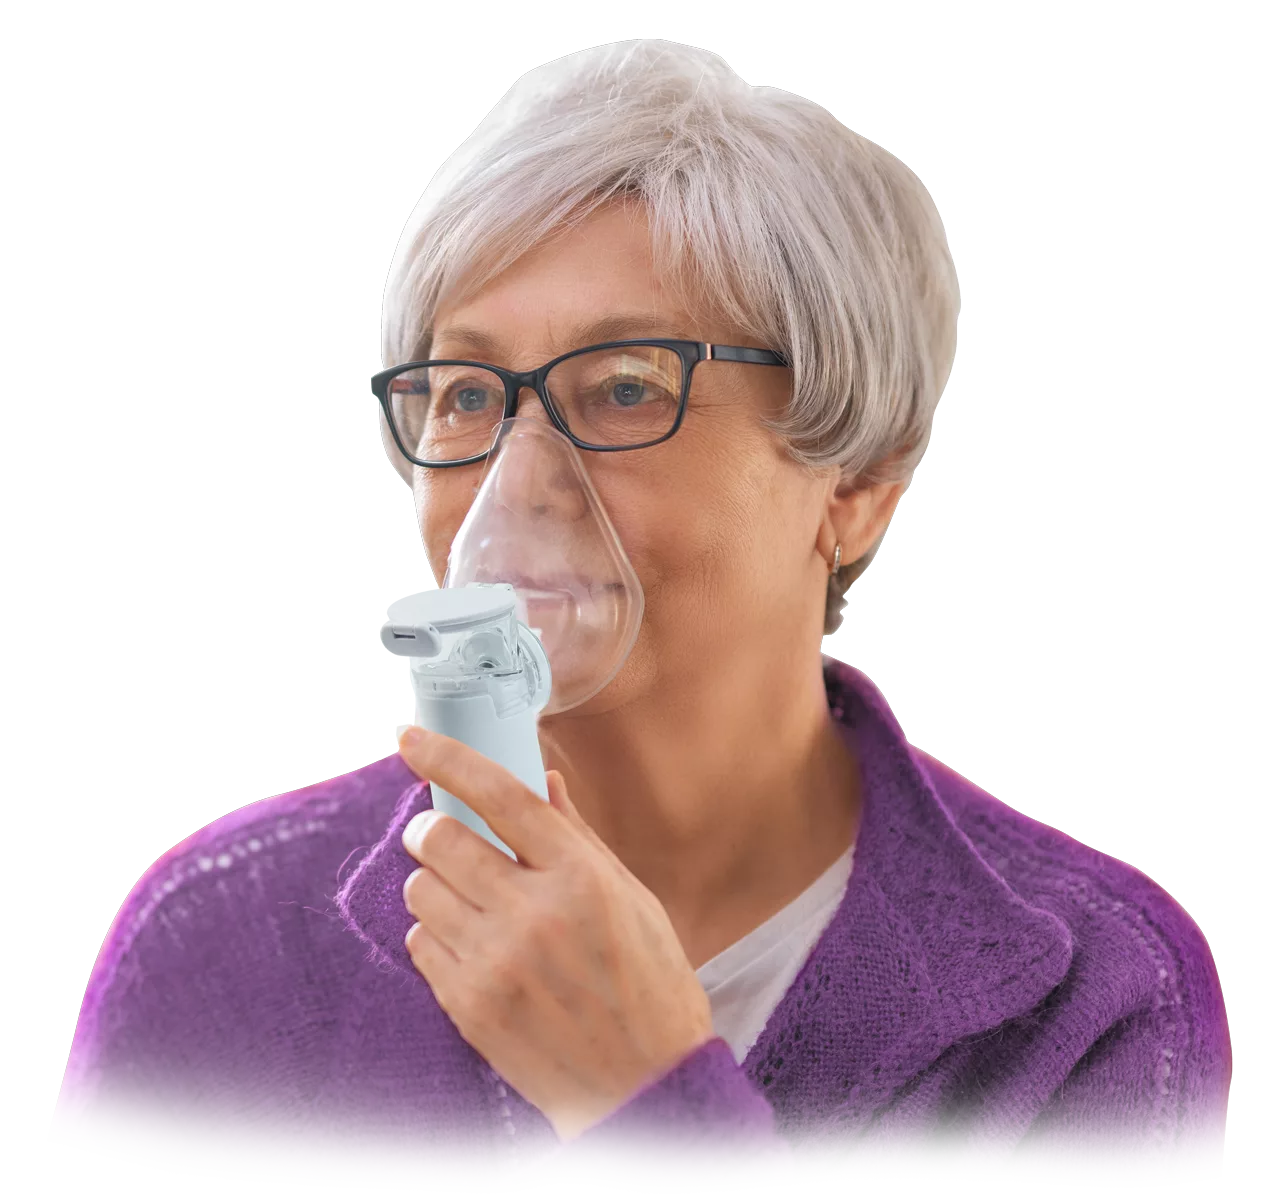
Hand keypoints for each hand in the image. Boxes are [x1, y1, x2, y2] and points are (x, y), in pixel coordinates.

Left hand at [396, 725, 716, 1142]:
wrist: (644, 1088)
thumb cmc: (649, 986)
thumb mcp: (632, 898)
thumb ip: (578, 837)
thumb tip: (542, 781)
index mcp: (581, 877)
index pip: (499, 796)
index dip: (448, 758)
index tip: (412, 740)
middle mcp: (533, 914)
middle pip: (439, 838)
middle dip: (431, 828)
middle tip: (443, 835)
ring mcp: (494, 962)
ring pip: (419, 889)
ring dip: (434, 883)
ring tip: (470, 903)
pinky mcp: (467, 1005)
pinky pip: (419, 942)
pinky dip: (438, 934)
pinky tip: (475, 948)